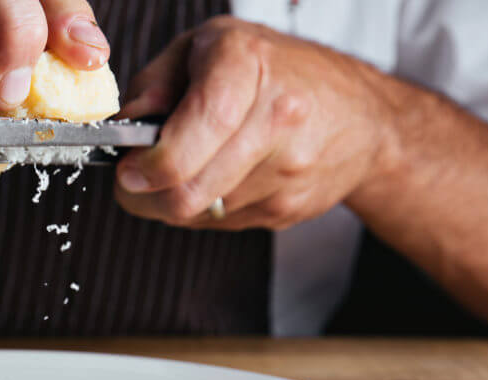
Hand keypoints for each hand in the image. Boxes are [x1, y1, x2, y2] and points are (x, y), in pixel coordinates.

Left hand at [114, 17, 396, 229]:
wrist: (364, 117)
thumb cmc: (276, 72)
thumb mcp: (207, 49)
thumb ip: (155, 84)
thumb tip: (123, 130)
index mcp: (248, 64)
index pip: (196, 131)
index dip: (152, 163)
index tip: (129, 170)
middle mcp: (277, 116)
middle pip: (188, 191)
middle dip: (147, 194)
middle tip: (138, 179)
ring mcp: (288, 168)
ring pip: (198, 214)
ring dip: (175, 200)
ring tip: (189, 167)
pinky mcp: (289, 208)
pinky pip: (221, 223)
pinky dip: (207, 208)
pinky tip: (223, 177)